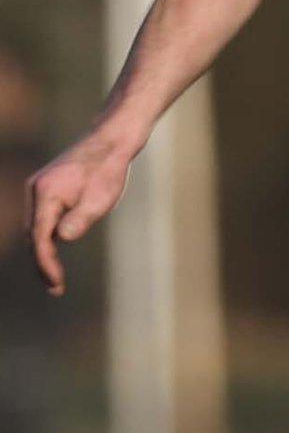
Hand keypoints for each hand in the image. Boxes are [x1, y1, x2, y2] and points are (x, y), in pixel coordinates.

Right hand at [27, 132, 139, 295]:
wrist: (110, 143)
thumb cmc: (108, 170)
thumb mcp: (100, 199)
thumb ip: (79, 219)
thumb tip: (61, 239)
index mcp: (45, 193)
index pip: (39, 236)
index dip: (46, 263)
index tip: (56, 283)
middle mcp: (35, 191)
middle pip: (33, 235)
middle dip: (43, 262)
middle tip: (56, 288)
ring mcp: (38, 190)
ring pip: (36, 228)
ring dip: (43, 252)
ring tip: (55, 279)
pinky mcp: (46, 191)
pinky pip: (42, 219)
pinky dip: (47, 238)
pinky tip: (55, 254)